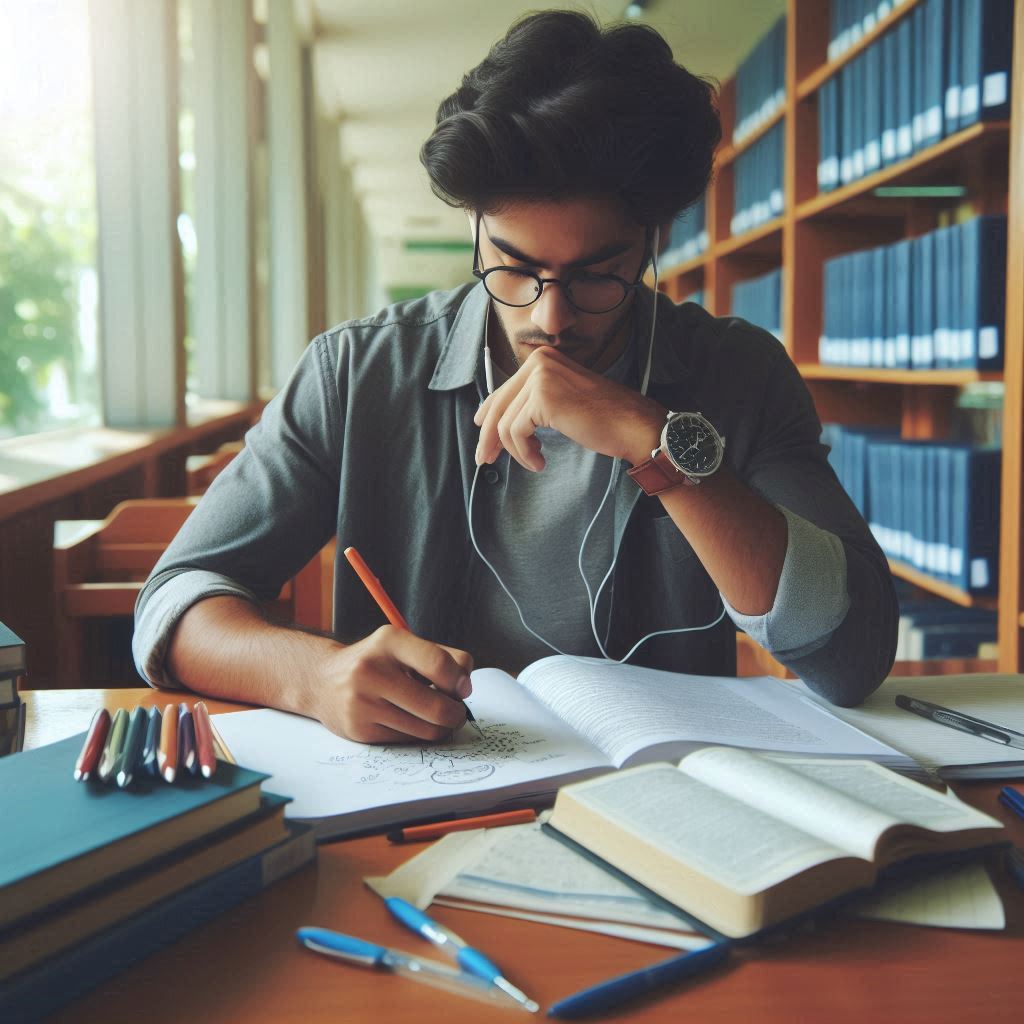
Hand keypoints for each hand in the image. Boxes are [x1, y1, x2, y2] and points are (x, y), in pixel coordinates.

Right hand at [313, 626, 474, 743]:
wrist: (322, 680)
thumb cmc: (376, 662)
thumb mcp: (404, 645)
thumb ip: (443, 657)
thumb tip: (465, 688)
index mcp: (388, 642)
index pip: (438, 663)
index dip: (460, 680)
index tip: (463, 688)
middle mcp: (371, 670)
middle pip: (437, 707)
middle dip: (456, 714)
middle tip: (456, 711)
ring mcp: (363, 703)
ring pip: (426, 729)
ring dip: (440, 727)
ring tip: (435, 716)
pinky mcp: (359, 730)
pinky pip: (408, 740)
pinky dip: (418, 734)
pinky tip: (411, 721)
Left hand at [473, 346, 665, 470]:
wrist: (632, 424)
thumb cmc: (603, 418)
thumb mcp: (562, 401)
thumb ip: (534, 402)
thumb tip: (497, 422)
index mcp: (543, 359)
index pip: (504, 390)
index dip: (489, 416)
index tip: (483, 437)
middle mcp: (539, 362)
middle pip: (498, 405)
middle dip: (489, 437)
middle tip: (484, 460)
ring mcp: (540, 378)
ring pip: (505, 423)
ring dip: (516, 451)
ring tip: (534, 461)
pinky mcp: (542, 398)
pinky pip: (516, 433)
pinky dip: (524, 453)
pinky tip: (539, 462)